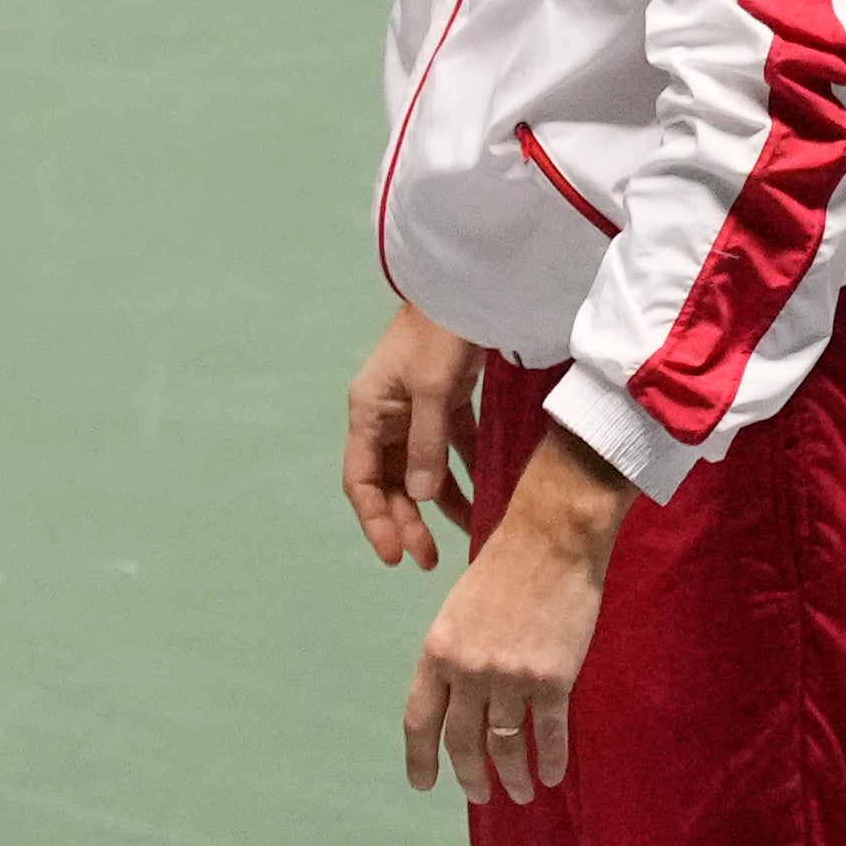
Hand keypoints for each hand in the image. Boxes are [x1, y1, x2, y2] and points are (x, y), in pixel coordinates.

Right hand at [342, 302, 479, 570]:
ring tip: (465, 535)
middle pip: (389, 481)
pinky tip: (484, 496)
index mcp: (369, 412)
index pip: (361, 480)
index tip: (395, 555)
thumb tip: (419, 498)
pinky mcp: (443, 400)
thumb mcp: (433, 390)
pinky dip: (463, 472)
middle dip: (407, 522)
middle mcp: (385, 415)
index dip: (375, 520)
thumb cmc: (441, 333)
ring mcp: (414, 408)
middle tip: (428, 559)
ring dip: (438, 504)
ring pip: (420, 469)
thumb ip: (426, 445)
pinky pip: (448, 448)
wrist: (467, 285)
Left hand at [402, 422, 626, 801]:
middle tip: (478, 796)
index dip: (420, 758)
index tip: (423, 784)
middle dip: (470, 776)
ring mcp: (511, 678)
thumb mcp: (457, 612)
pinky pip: (550, 733)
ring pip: (506, 745)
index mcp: (436, 653)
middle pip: (463, 741)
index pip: (419, 720)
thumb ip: (454, 657)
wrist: (551, 541)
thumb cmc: (503, 569)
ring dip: (513, 776)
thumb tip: (459, 701)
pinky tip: (552, 776)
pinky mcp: (553, 679)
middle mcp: (468, 671)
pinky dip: (551, 759)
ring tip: (520, 794)